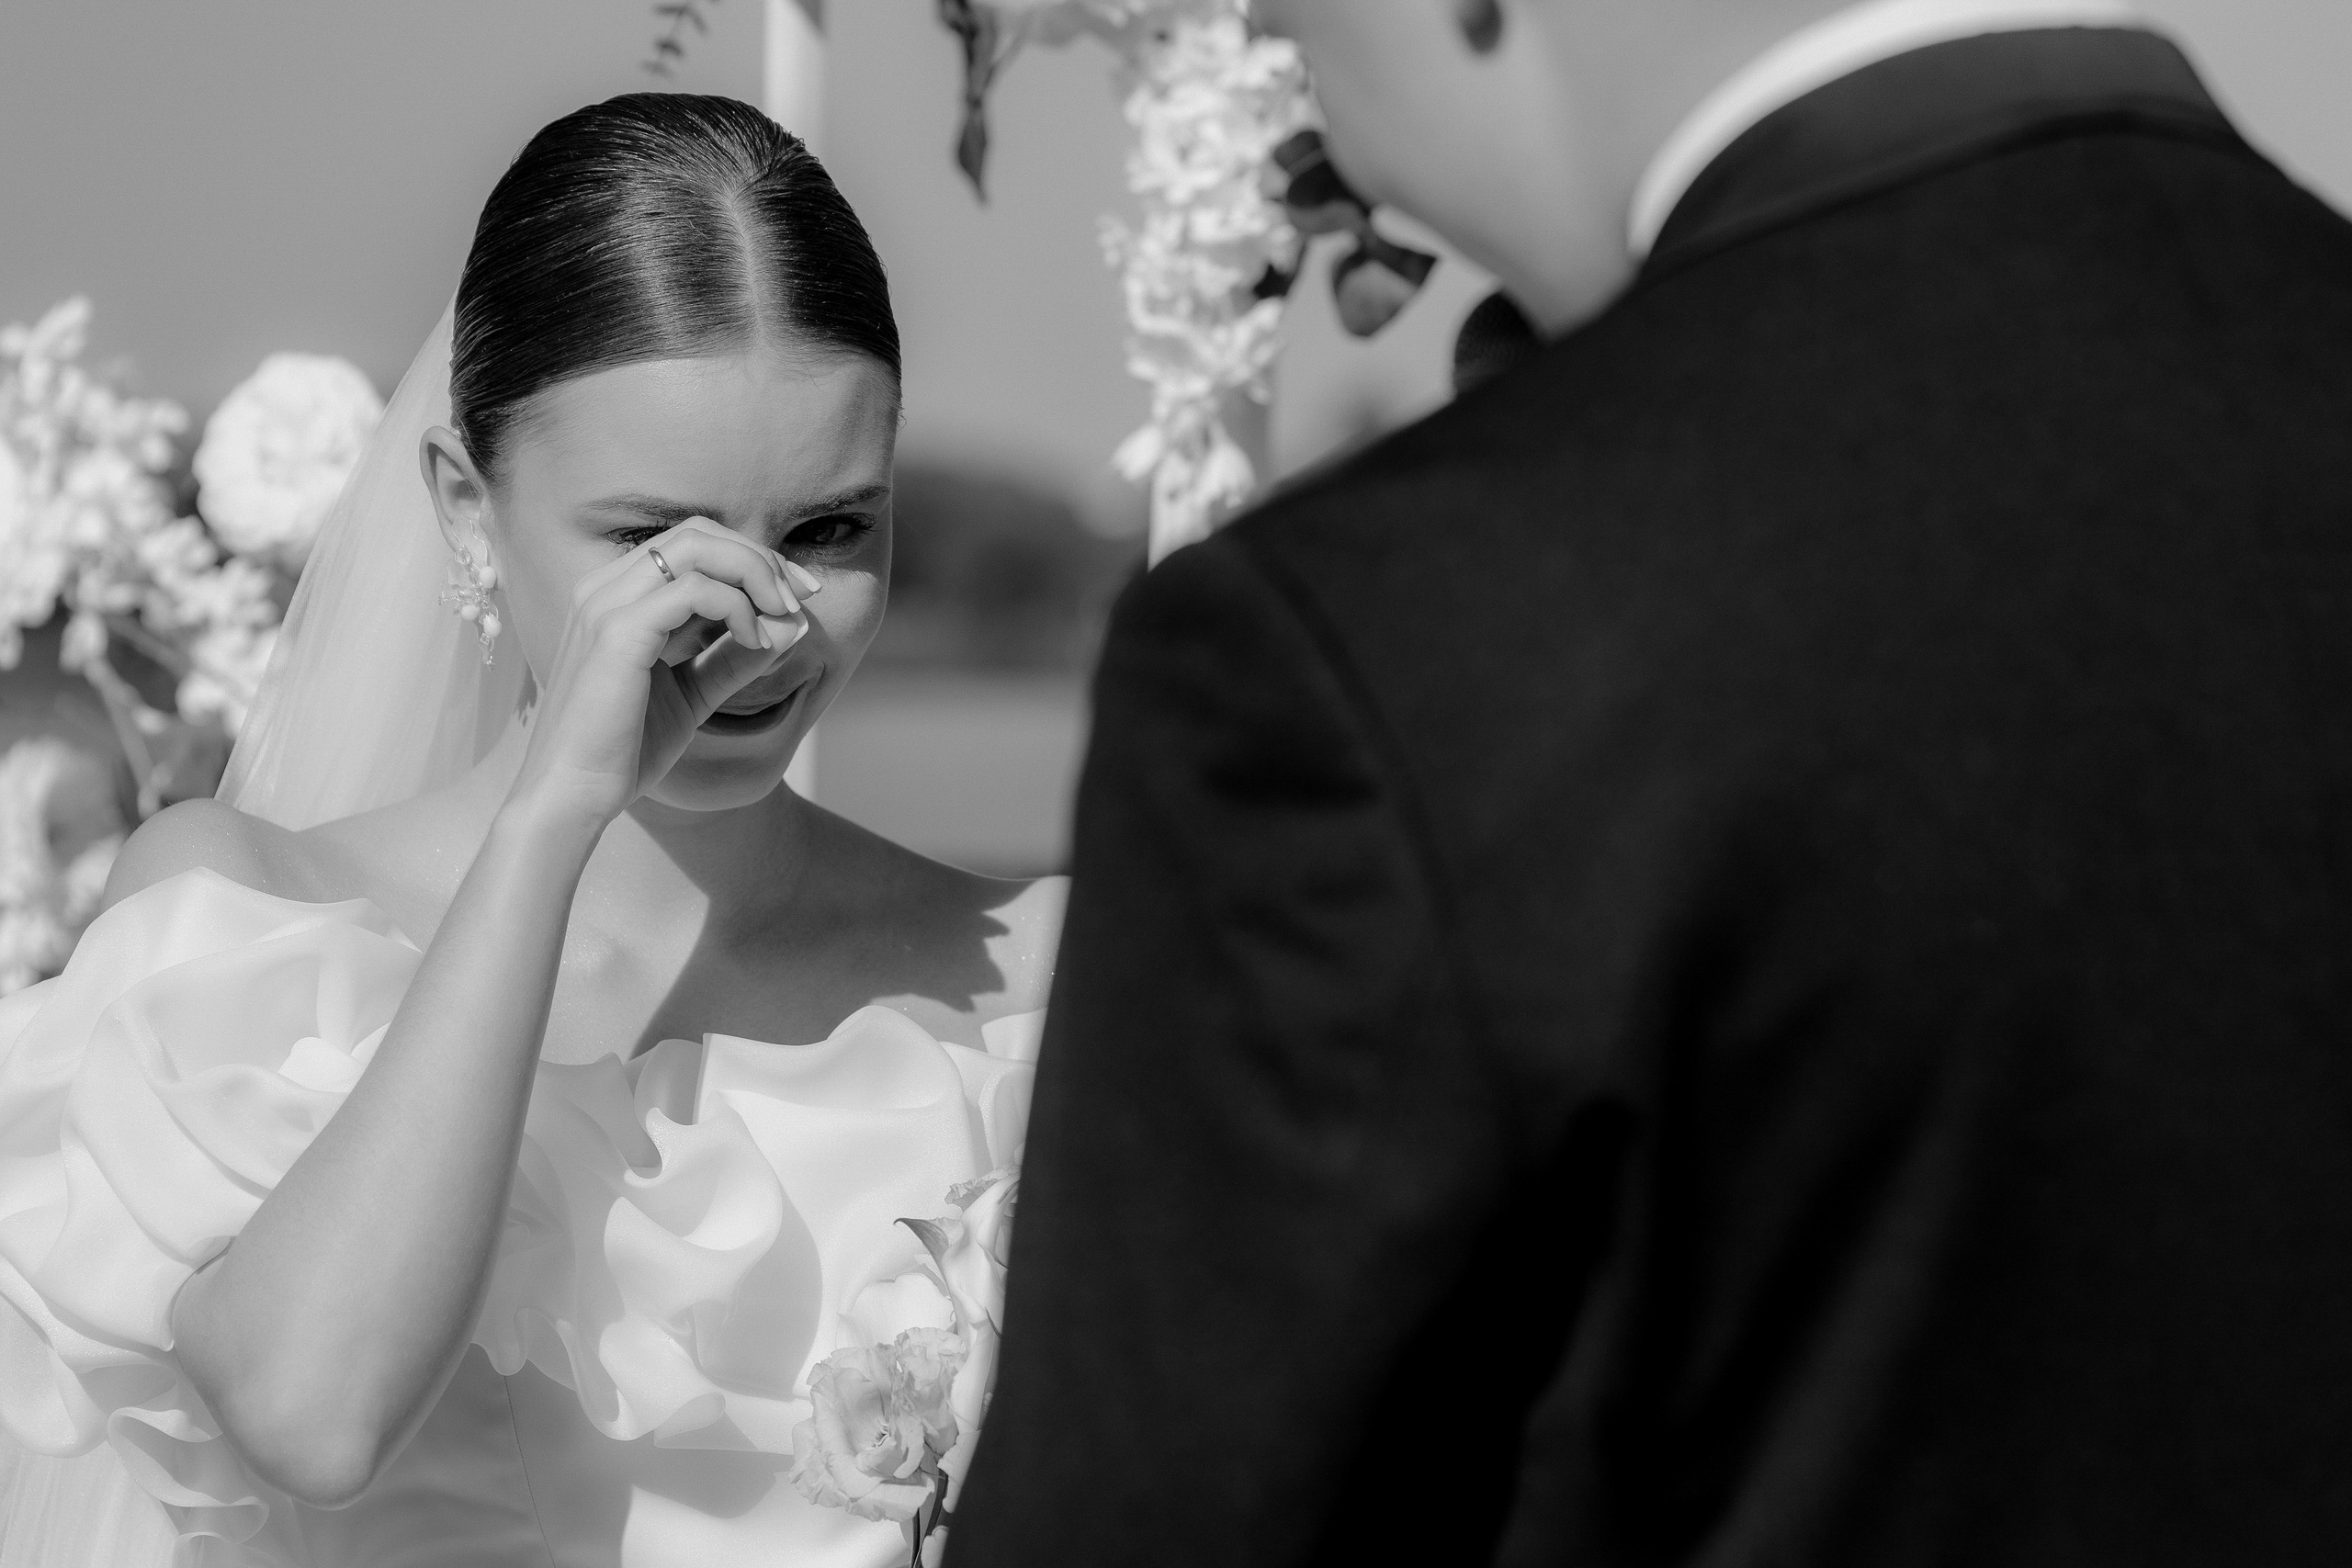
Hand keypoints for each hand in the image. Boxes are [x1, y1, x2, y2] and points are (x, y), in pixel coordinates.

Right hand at [508, 517, 812, 830]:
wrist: (574, 796)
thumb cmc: (624, 750)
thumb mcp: (694, 693)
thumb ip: (736, 656)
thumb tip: (793, 623)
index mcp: (615, 595)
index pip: (692, 544)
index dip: (752, 559)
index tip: (798, 595)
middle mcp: (604, 587)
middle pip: (697, 533)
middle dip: (760, 557)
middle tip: (801, 596)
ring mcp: (606, 604)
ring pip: (697, 547)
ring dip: (755, 573)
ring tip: (783, 615)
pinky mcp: (618, 632)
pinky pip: (694, 590)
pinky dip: (738, 607)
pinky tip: (755, 640)